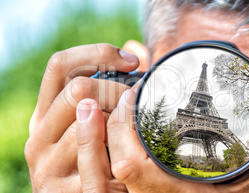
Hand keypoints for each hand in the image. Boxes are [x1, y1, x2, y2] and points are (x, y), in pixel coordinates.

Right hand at [25, 42, 142, 191]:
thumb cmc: (98, 162)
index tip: (131, 61)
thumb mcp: (96, 125)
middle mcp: (38, 137)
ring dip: (121, 119)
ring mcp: (47, 165)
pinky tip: (131, 149)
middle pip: (78, 89)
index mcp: (44, 116)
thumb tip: (135, 48)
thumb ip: (108, 90)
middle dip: (117, 88)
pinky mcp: (64, 190)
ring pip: (90, 121)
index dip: (97, 53)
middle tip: (139, 98)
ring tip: (135, 127)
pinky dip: (118, 148)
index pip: (60, 65)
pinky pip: (97, 158)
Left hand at [76, 74, 248, 192]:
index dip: (120, 129)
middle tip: (130, 98)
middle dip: (112, 127)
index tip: (133, 97)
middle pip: (114, 168)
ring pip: (115, 177)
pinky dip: (124, 155)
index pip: (130, 167)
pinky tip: (137, 136)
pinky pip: (129, 181)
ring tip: (127, 111)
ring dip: (113, 142)